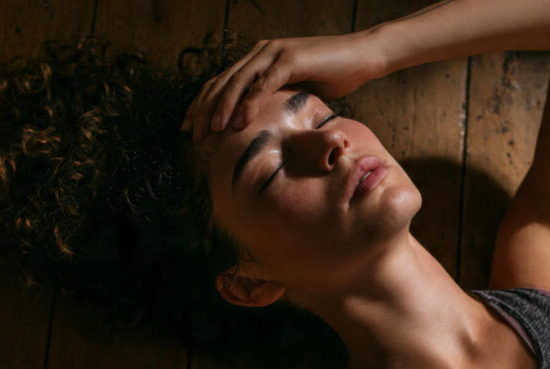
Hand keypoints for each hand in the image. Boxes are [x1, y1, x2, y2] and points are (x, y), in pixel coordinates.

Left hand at [180, 29, 385, 142]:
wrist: (361, 57)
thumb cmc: (333, 76)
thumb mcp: (297, 92)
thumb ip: (276, 102)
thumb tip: (262, 128)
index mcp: (259, 60)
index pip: (222, 82)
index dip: (202, 104)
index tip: (189, 127)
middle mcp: (261, 53)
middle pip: (222, 82)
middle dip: (203, 109)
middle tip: (191, 134)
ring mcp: (274, 54)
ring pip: (237, 82)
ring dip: (221, 108)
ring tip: (210, 130)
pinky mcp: (289, 60)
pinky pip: (263, 85)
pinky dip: (249, 104)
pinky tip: (238, 122)